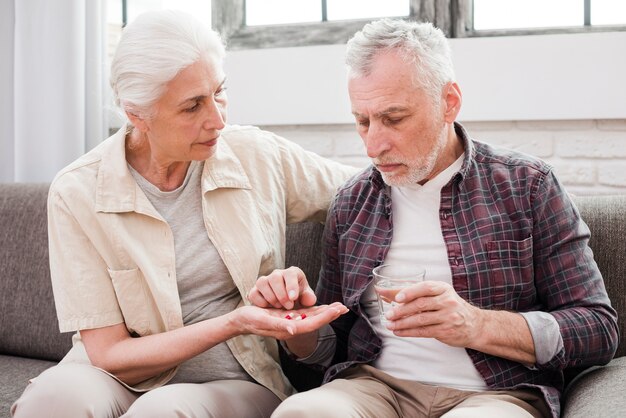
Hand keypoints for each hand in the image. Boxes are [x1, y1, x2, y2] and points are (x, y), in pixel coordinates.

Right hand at [230, 302, 347, 340]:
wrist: (240, 320)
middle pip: (315, 320)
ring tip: (337, 307)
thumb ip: (279, 325)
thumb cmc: (250, 320)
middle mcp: (291, 326)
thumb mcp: (263, 321)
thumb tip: (294, 329)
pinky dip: (315, 310)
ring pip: (312, 317)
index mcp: (288, 329)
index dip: (325, 316)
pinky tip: (320, 307)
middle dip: (329, 314)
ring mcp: (290, 322)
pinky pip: (305, 314)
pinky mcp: (287, 317)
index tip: (337, 309)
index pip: (312, 323)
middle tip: (344, 307)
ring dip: (324, 312)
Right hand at [248, 266, 315, 309]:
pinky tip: (268, 308)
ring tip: (279, 307)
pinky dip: (260, 302)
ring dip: (271, 297)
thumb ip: (309, 298)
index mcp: (292, 273)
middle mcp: (277, 274)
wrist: (285, 305)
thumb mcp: (305, 299)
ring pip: (262, 282)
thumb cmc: (297, 300)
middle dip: (281, 294)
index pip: (290, 274)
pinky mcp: (255, 290)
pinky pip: (253, 293)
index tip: (293, 298)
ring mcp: (264, 281)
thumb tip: (310, 300)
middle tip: (288, 306)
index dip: (291, 285)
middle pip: (275, 277)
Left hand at [384, 281, 481, 347]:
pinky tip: (398, 331)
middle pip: (421, 304)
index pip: (426, 287)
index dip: (410, 292)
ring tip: (389, 324)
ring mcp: (448, 317)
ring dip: (402, 323)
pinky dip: (409, 332)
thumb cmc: (448, 306)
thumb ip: (409, 292)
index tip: (397, 298)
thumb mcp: (435, 295)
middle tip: (388, 314)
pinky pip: (424, 331)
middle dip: (402, 310)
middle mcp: (447, 301)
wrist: (474, 325)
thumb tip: (382, 291)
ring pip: (421, 320)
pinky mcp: (446, 331)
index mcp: (443, 288)